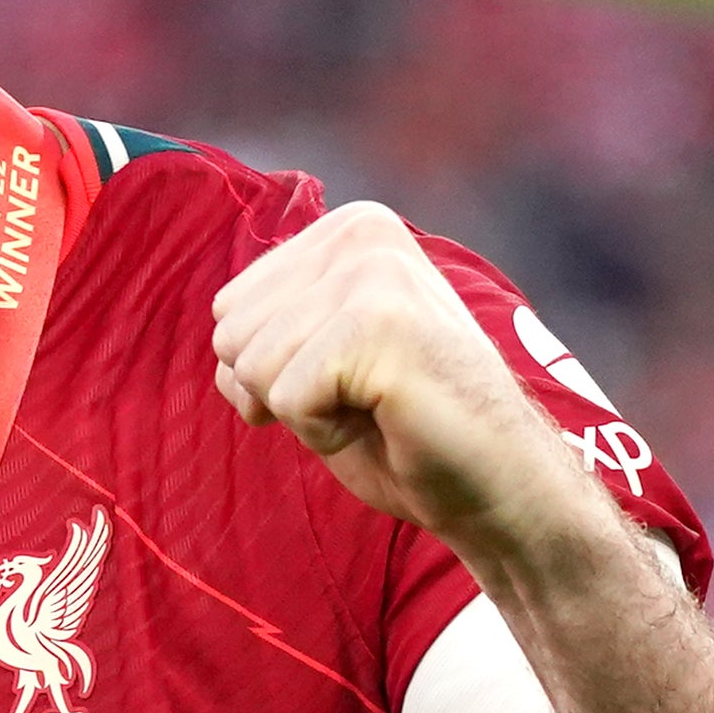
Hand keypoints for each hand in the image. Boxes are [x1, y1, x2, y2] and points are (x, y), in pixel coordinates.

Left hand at [209, 201, 620, 573]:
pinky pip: (287, 398)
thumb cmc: (404, 430)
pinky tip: (384, 420)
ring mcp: (375, 272)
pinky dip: (323, 432)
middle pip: (231, 334)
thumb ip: (272, 324)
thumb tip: (217, 316)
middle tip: (361, 400)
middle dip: (280, 390)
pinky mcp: (380, 324)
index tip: (345, 379)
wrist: (496, 484)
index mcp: (350, 228)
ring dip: (306, 412)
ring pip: (253, 365)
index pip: (229, 308)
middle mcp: (364, 232)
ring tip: (375, 407)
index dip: (271, 369)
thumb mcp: (321, 357)